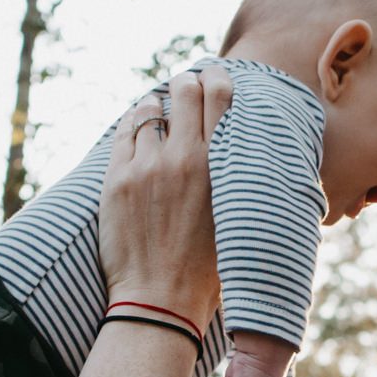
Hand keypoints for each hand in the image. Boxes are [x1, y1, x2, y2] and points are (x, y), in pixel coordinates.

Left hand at [98, 66, 232, 324]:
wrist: (161, 301)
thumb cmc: (210, 271)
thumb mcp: (242, 220)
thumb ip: (247, 184)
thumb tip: (258, 161)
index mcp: (221, 166)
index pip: (220, 96)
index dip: (216, 77)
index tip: (215, 75)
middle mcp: (184, 158)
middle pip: (184, 91)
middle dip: (186, 82)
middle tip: (187, 86)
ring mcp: (146, 167)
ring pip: (150, 110)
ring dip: (157, 106)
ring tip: (160, 110)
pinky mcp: (117, 180)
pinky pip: (124, 134)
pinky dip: (133, 125)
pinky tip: (138, 128)